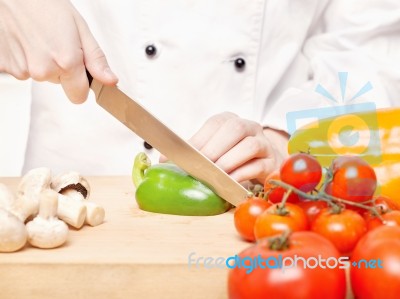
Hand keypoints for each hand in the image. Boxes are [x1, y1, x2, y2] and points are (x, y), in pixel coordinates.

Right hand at [0, 0, 117, 102]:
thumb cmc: (44, 4)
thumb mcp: (80, 28)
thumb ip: (96, 59)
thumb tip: (110, 81)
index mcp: (66, 63)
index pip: (78, 97)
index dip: (80, 84)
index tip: (78, 69)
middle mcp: (43, 70)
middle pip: (59, 84)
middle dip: (60, 68)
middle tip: (54, 42)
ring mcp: (21, 70)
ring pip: (41, 76)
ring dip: (41, 61)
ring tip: (37, 38)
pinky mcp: (5, 67)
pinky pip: (21, 71)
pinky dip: (23, 58)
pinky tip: (23, 41)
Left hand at [166, 112, 288, 183]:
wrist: (267, 163)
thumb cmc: (234, 157)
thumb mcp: (215, 150)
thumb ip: (193, 152)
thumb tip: (162, 160)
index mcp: (231, 121)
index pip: (216, 123)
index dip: (199, 138)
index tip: (182, 155)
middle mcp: (250, 127)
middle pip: (235, 128)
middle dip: (215, 148)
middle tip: (201, 166)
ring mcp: (264, 144)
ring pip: (250, 146)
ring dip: (229, 161)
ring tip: (215, 175)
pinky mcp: (272, 163)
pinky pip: (258, 166)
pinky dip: (242, 175)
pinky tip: (229, 183)